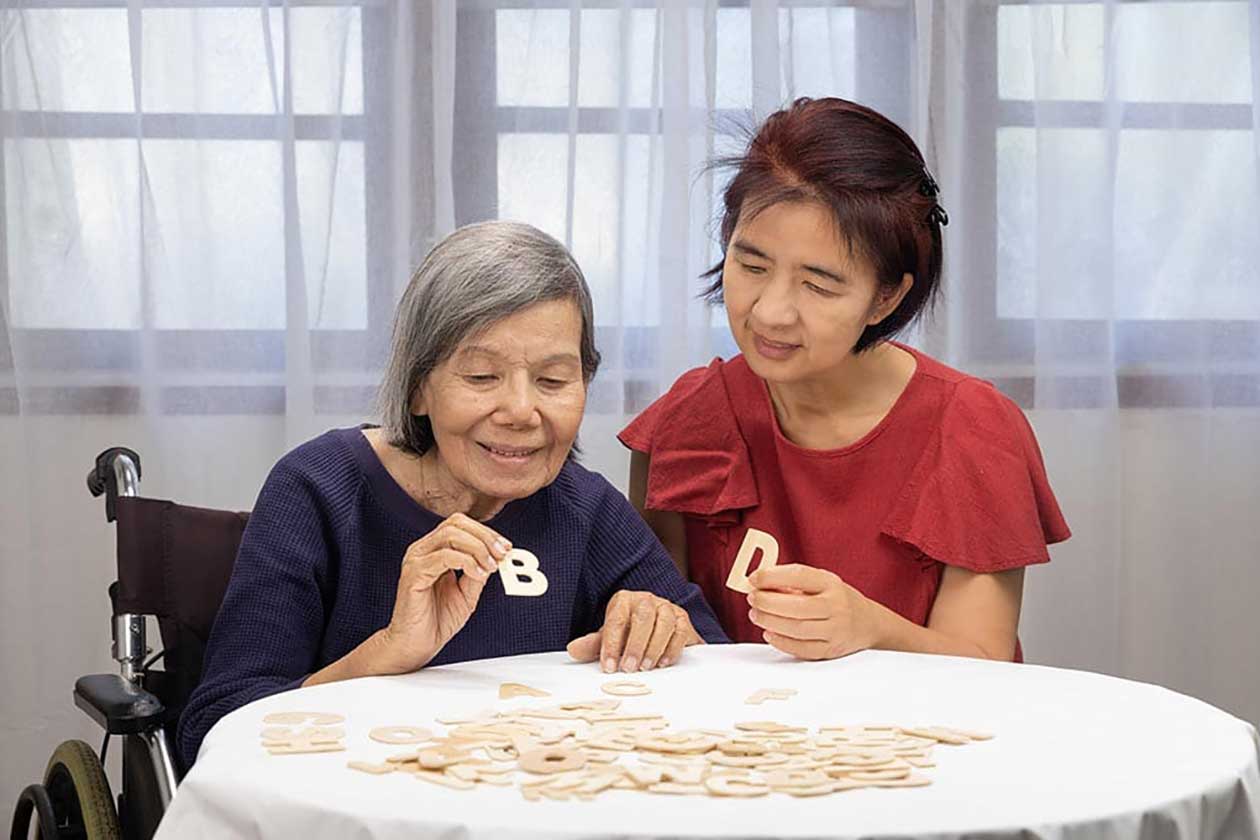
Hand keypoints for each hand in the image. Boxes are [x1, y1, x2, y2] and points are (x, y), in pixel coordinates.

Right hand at [374, 513, 510, 673]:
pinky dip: (467, 563)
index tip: (506, 546)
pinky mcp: (413, 574)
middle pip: (456, 523)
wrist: (415, 645)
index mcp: (433, 550)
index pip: (460, 525)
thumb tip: (497, 556)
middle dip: (485, 536)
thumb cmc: (435, 620)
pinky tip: (478, 575)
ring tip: (491, 566)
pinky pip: (444, 557)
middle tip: (502, 553)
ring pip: (450, 535)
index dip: (486, 532)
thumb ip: (479, 572)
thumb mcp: (467, 592)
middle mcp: (422, 550)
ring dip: (478, 548)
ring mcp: (415, 560)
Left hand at [567, 590, 701, 672]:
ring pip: (664, 622)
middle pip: (643, 617)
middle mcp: (646, 600)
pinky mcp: (682, 618)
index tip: (609, 666)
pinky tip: (663, 663)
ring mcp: (666, 607)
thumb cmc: (629, 633)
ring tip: (646, 667)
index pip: (617, 620)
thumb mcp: (610, 638)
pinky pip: (680, 630)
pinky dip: (672, 648)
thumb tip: (573, 650)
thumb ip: (593, 645)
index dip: (612, 644)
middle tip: (629, 668)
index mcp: (623, 601)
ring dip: (654, 647)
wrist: (656, 629)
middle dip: (636, 645)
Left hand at [746, 564, 878, 659]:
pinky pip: (802, 649)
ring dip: (770, 621)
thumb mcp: (821, 582)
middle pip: (797, 606)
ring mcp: (835, 630)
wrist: (868, 623)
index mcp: (831, 583)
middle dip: (768, 602)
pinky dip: (782, 642)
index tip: (754, 578)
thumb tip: (760, 583)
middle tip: (752, 599)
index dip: (772, 576)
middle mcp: (836, 606)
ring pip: (797, 629)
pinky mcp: (831, 650)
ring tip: (756, 615)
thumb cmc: (837, 599)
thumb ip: (792, 582)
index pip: (799, 576)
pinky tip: (769, 633)